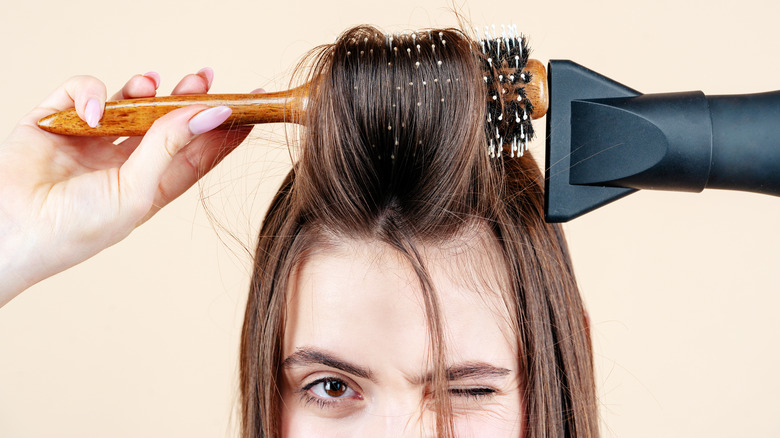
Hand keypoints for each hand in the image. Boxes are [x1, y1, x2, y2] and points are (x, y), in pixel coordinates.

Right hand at [0, 69, 255, 307]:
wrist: (12, 231)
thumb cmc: (77, 227)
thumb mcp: (136, 191)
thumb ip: (171, 147)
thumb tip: (213, 113)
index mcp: (151, 185)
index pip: (197, 152)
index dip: (224, 129)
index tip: (251, 105)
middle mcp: (126, 161)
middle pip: (166, 122)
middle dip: (186, 98)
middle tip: (205, 77)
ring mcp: (92, 140)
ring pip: (128, 102)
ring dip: (144, 88)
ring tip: (152, 84)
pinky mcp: (58, 120)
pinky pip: (83, 91)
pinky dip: (91, 92)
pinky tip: (95, 110)